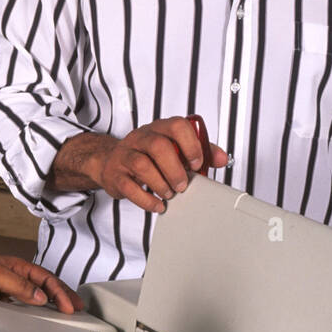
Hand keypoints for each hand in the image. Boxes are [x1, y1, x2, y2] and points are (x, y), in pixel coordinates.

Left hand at [0, 254, 83, 312]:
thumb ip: (19, 286)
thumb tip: (40, 296)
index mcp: (17, 266)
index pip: (45, 278)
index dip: (60, 292)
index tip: (69, 306)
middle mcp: (15, 273)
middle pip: (45, 283)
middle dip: (64, 294)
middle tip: (78, 306)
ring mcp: (10, 284)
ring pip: (38, 291)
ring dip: (54, 299)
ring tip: (67, 307)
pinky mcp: (3, 294)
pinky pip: (27, 298)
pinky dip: (40, 304)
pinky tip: (43, 310)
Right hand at [73, 118, 228, 212]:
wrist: (110, 161)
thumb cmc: (147, 154)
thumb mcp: (172, 147)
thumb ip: (199, 150)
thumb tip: (221, 158)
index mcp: (159, 128)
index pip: (176, 126)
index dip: (190, 145)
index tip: (198, 163)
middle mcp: (141, 138)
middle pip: (158, 145)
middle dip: (175, 169)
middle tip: (182, 184)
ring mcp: (125, 154)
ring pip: (141, 164)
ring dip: (160, 183)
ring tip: (169, 193)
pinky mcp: (115, 173)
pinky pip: (128, 186)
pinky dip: (145, 199)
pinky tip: (156, 204)